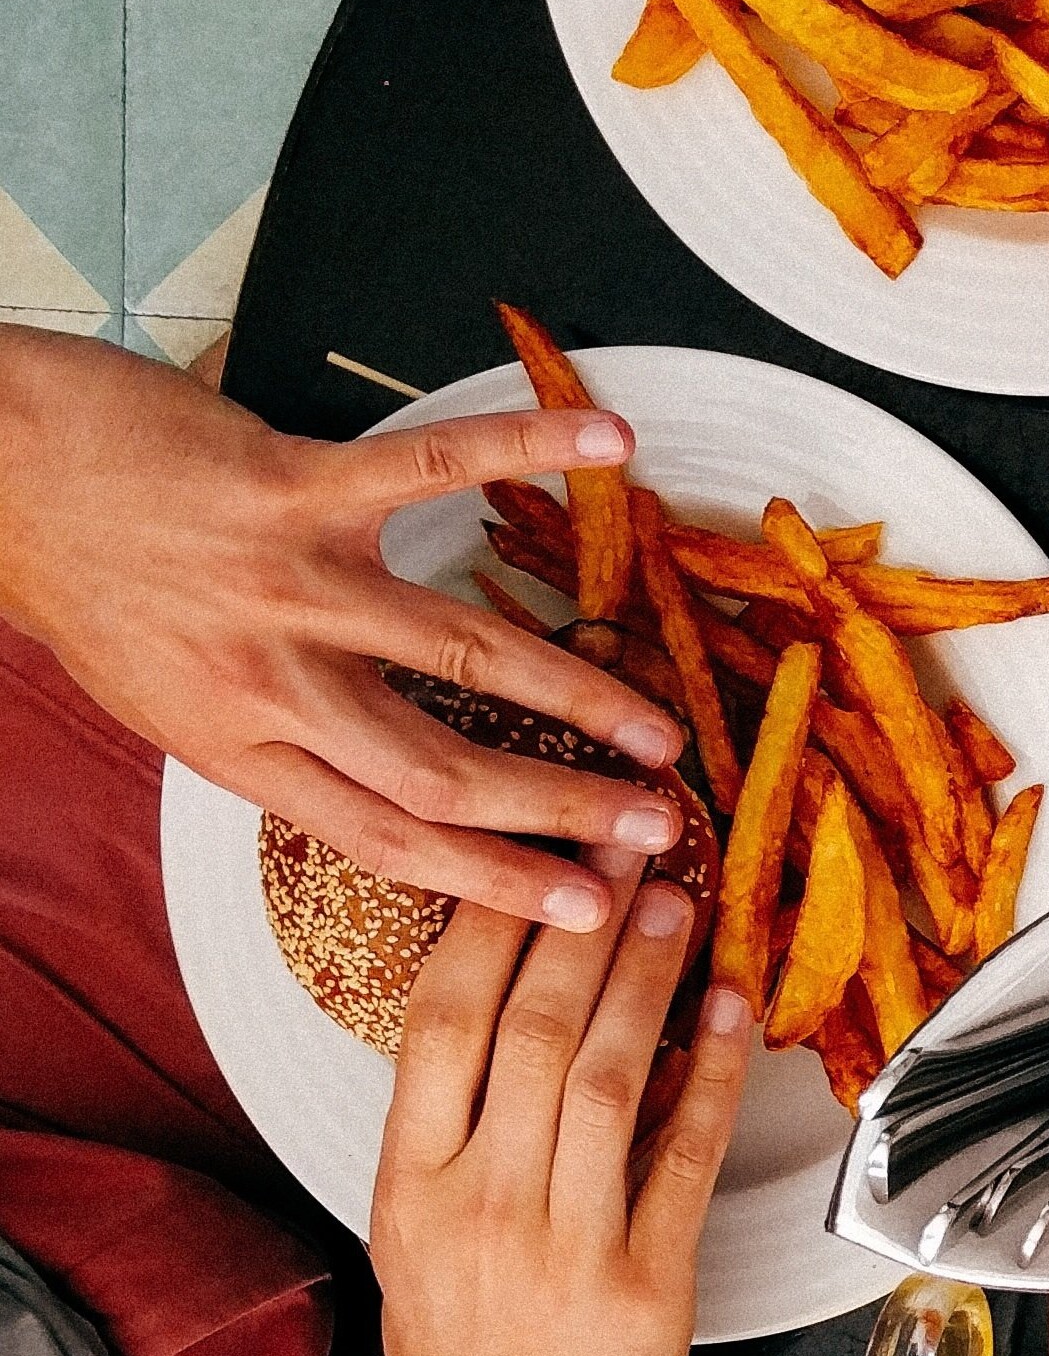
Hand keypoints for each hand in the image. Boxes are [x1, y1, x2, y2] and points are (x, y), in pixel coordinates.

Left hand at [0, 327, 687, 930]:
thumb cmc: (81, 580)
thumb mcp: (166, 699)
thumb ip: (274, 738)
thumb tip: (377, 780)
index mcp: (236, 748)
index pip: (389, 839)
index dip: (500, 884)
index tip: (587, 912)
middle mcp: (266, 682)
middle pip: (441, 771)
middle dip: (564, 809)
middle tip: (658, 829)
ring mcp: (282, 583)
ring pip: (457, 654)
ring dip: (575, 695)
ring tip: (659, 728)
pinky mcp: (286, 485)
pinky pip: (427, 468)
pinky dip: (524, 449)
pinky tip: (606, 443)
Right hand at [369, 859, 751, 1355]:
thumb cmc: (462, 1342)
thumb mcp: (419, 1224)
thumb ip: (460, 1117)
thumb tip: (531, 991)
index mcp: (411, 1181)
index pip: (442, 1022)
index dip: (494, 926)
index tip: (535, 853)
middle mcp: (482, 1203)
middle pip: (535, 1033)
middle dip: (585, 926)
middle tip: (626, 846)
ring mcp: (566, 1244)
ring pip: (613, 1080)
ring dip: (650, 980)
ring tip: (677, 903)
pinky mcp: (647, 1284)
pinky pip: (687, 1157)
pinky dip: (716, 1077)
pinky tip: (732, 1011)